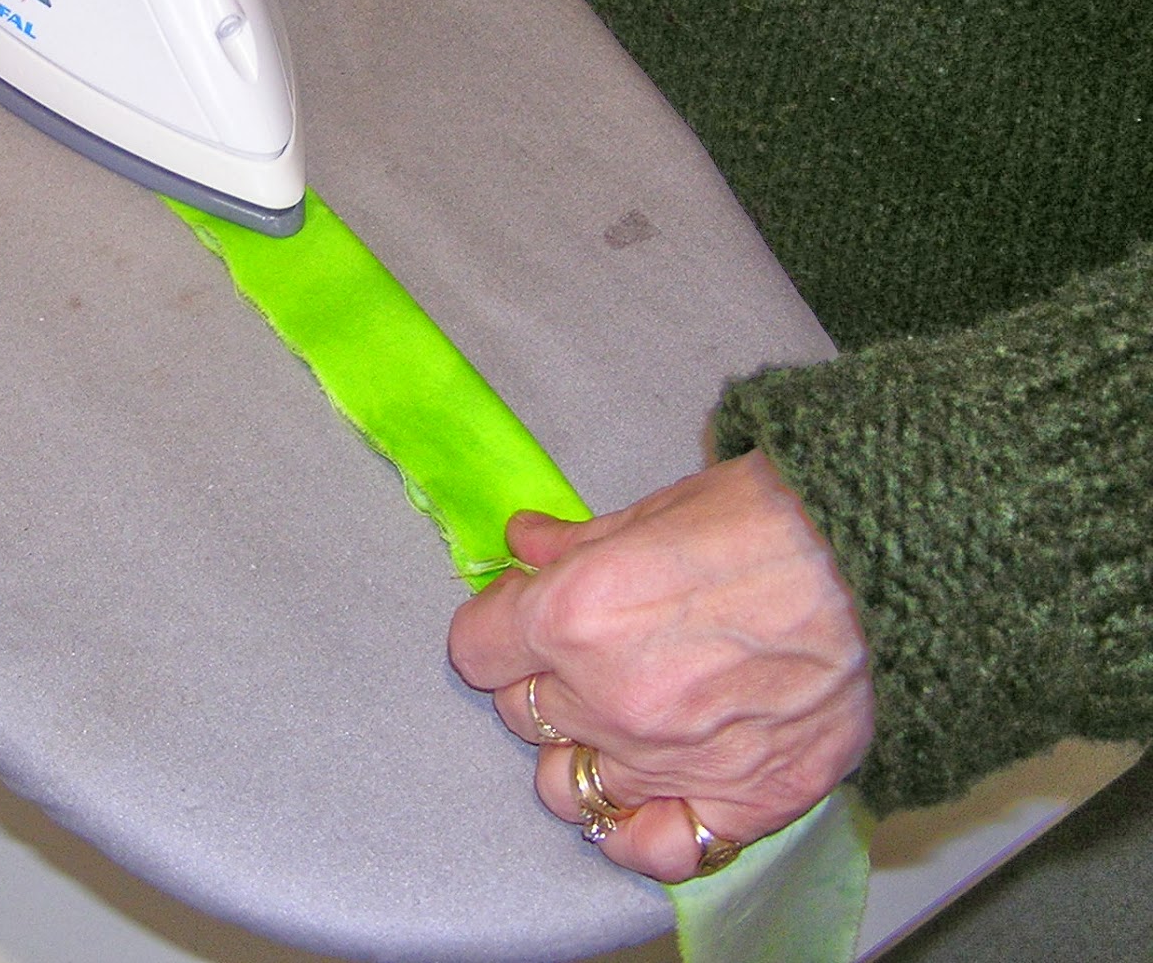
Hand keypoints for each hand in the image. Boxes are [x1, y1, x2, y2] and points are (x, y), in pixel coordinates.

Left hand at [448, 451, 872, 881]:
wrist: (883, 562)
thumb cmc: (769, 520)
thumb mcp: (653, 510)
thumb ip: (574, 543)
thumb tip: (523, 546)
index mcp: (571, 617)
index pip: (473, 648)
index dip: (497, 626)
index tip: (523, 614)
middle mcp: (605, 699)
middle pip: (519, 711)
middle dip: (541, 678)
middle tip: (588, 650)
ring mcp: (666, 761)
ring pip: (565, 784)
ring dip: (580, 751)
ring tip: (618, 717)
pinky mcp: (735, 802)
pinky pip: (649, 846)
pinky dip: (636, 827)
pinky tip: (646, 793)